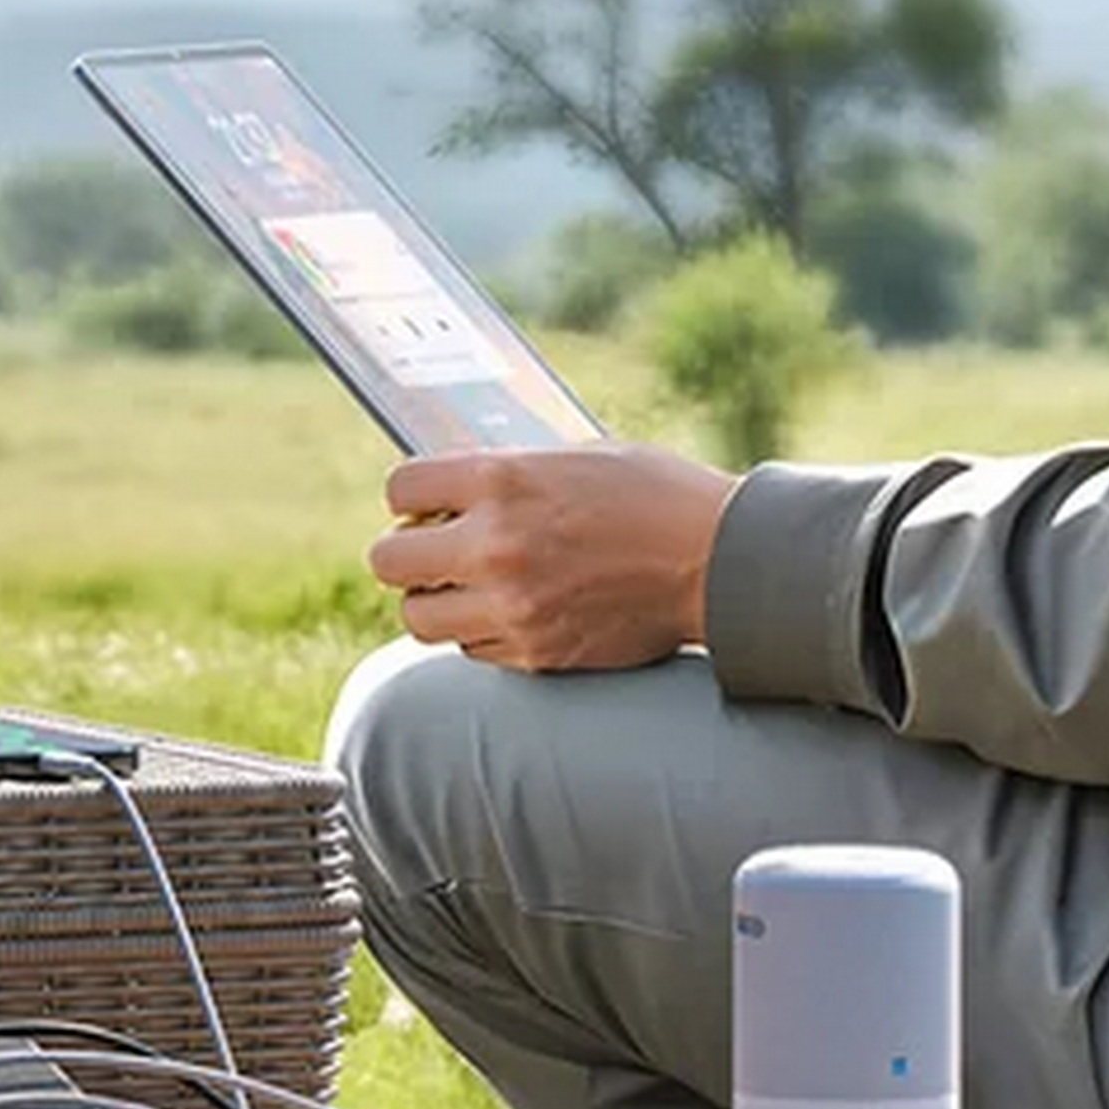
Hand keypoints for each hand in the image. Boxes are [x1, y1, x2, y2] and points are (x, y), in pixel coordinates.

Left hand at [373, 442, 731, 671]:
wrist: (719, 561)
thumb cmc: (656, 495)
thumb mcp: (576, 457)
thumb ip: (509, 473)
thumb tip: (453, 485)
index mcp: (502, 480)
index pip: (400, 488)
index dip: (412, 496)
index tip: (430, 503)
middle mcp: (495, 544)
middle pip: (388, 561)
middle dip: (408, 554)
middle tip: (437, 550)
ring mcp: (512, 604)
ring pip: (419, 617)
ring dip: (438, 600)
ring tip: (474, 585)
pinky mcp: (534, 651)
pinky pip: (471, 648)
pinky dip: (481, 632)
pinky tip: (516, 610)